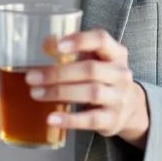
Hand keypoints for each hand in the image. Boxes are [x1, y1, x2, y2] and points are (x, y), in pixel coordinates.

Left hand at [27, 28, 149, 147]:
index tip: (58, 46)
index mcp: (116, 53)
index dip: (80, 41)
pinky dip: (70, 119)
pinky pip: (90, 119)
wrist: (129, 107)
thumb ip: (71, 50)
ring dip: (60, 92)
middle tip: (31, 77)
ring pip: (90, 93)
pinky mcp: (112, 120)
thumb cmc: (102, 76)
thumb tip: (46, 43)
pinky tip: (51, 118)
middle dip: (58, 73)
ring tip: (36, 93)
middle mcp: (120, 74)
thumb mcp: (93, 58)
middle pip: (90, 70)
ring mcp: (119, 98)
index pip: (102, 40)